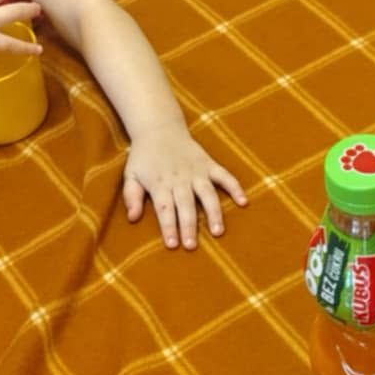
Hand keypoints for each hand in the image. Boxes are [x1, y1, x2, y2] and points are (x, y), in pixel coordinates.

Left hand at [124, 123, 246, 249]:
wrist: (159, 128)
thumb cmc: (143, 156)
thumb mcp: (131, 174)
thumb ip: (131, 196)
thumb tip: (132, 219)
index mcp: (159, 183)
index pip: (164, 209)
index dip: (168, 227)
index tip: (172, 244)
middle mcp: (180, 178)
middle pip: (185, 205)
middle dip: (189, 226)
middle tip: (192, 246)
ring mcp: (197, 171)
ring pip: (207, 194)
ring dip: (213, 213)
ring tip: (218, 232)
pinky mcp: (209, 164)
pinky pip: (224, 176)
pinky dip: (235, 187)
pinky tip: (243, 202)